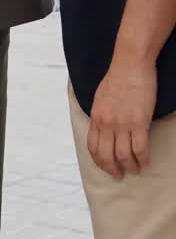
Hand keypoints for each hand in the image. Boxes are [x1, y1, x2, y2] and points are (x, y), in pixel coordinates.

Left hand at [87, 53, 157, 179]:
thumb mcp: (100, 97)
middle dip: (113, 169)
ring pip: (124, 156)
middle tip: (120, 175)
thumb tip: (103, 127)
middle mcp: (106, 123)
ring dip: (130, 167)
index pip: (93, 147)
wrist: (131, 64)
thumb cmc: (118, 77)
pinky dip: (143, 160)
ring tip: (135, 170)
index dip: (100, 162)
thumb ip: (101, 114)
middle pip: (106, 156)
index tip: (106, 167)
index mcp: (96, 117)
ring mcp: (122, 124)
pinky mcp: (139, 122)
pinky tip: (146, 163)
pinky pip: (140, 149)